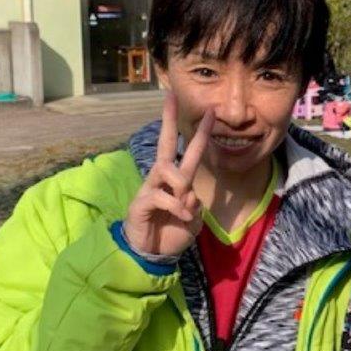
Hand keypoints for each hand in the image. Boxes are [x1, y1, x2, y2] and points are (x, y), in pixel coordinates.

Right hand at [122, 93, 213, 256]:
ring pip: (167, 169)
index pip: (189, 150)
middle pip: (166, 143)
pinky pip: (163, 196)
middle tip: (171, 96)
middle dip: (169, 120)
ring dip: (182, 185)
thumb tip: (190, 195)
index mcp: (179, 180)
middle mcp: (163, 178)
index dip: (199, 132)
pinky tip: (182, 217)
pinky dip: (177, 207)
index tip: (210, 111)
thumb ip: (196, 207)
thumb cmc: (173, 232)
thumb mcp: (193, 220)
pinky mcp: (141, 202)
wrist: (153, 254)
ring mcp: (150, 188)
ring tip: (186, 206)